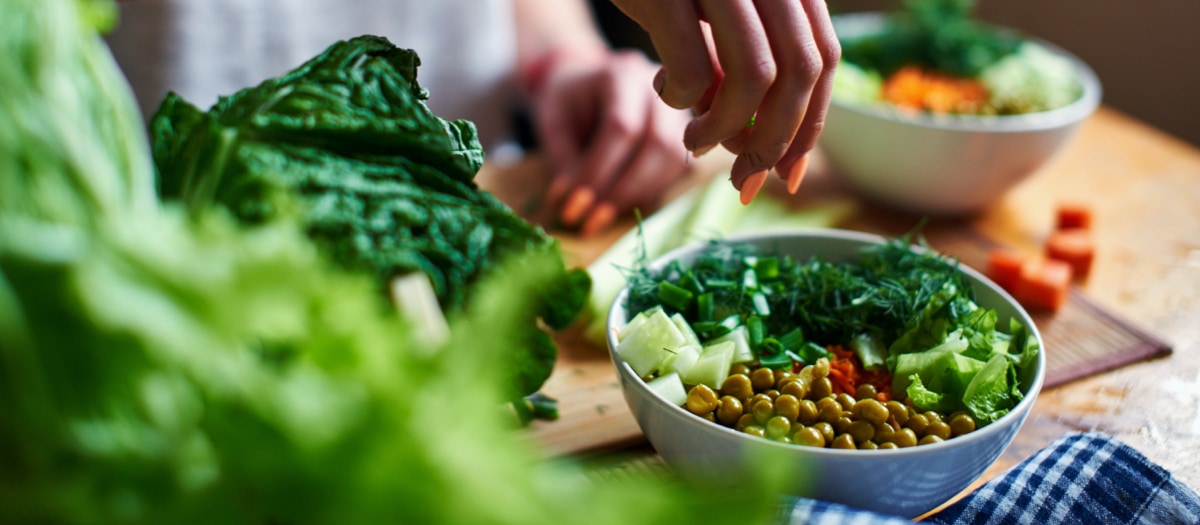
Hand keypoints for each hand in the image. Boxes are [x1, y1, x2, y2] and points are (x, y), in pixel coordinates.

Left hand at [527, 47, 692, 235]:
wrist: (585, 84)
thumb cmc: (566, 103)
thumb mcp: (553, 125)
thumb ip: (565, 161)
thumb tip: (574, 205)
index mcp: (621, 74)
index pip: (620, 126)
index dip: (598, 171)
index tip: (573, 205)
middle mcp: (659, 89)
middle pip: (656, 143)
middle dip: (622, 190)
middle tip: (589, 220)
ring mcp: (677, 110)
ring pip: (672, 159)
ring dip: (637, 195)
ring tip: (601, 216)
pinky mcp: (684, 133)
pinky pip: (677, 169)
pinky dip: (649, 191)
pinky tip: (621, 202)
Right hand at [610, 0, 840, 202]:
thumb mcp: (722, 17)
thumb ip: (750, 66)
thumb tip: (766, 148)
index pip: (822, 59)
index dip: (810, 124)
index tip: (787, 173)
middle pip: (799, 73)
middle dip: (775, 140)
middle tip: (743, 176)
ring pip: (756, 76)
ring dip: (727, 128)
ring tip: (696, 142)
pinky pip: (693, 68)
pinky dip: (681, 99)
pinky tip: (663, 92)